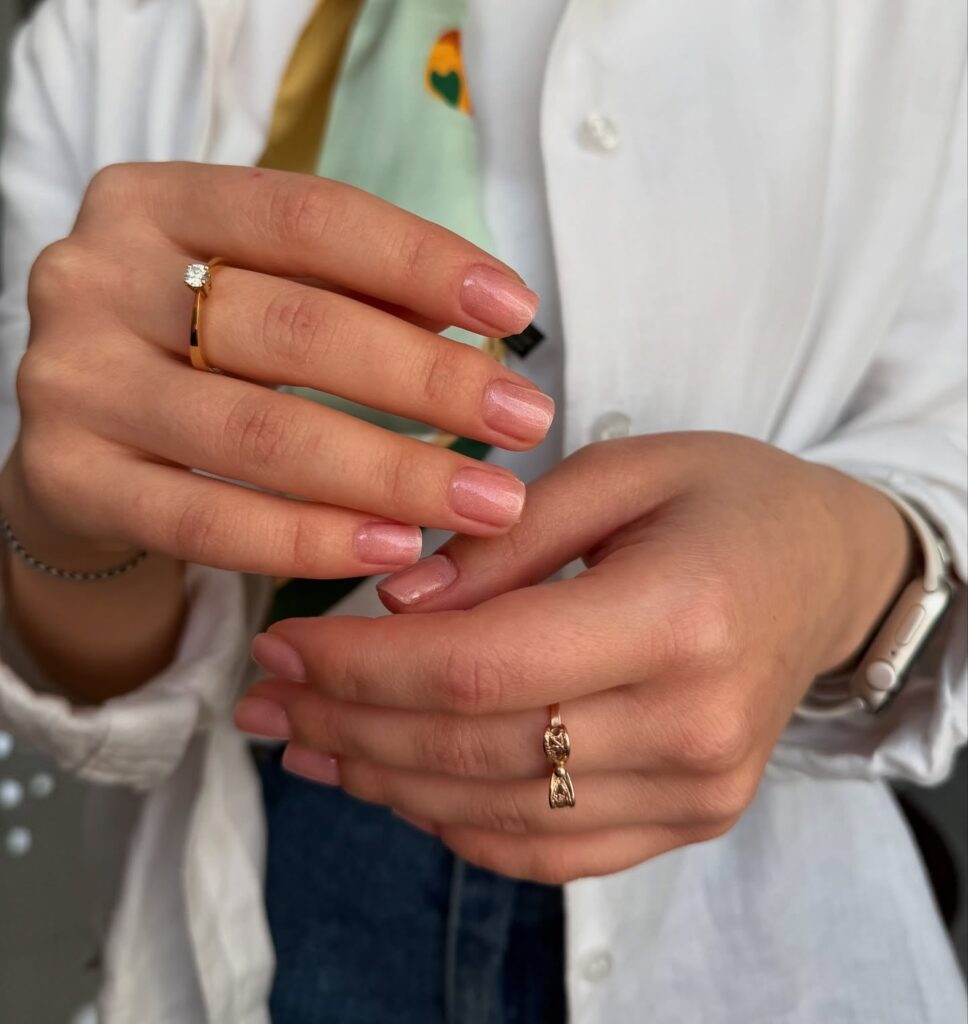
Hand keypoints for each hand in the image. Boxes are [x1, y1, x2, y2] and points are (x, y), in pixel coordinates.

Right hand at [12, 162, 549, 576]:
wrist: (79, 447)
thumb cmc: (197, 359)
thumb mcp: (262, 299)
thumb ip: (352, 297)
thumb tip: (479, 328)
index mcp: (155, 203)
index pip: (307, 215)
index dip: (420, 260)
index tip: (515, 309)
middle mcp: (97, 279)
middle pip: (292, 328)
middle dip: (428, 380)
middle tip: (527, 421)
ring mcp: (72, 383)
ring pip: (260, 432)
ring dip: (393, 473)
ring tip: (486, 502)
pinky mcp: (66, 479)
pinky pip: (207, 521)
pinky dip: (311, 539)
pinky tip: (393, 548)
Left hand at [239, 433, 910, 882]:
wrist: (827, 573)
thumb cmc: (726, 498)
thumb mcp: (620, 471)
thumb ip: (506, 539)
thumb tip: (396, 602)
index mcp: (680, 616)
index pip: (481, 667)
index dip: (363, 665)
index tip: (281, 644)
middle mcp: (694, 723)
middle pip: (476, 748)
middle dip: (349, 724)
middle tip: (264, 696)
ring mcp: (698, 788)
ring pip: (500, 812)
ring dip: (384, 783)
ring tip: (304, 742)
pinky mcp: (692, 817)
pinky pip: (550, 851)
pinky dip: (456, 824)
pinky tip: (393, 785)